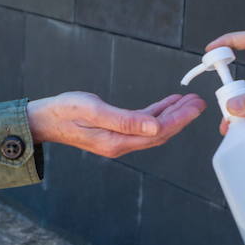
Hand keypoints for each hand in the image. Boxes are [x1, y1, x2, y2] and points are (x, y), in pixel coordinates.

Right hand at [27, 91, 204, 158]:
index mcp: (117, 142)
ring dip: (172, 115)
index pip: (157, 133)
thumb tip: (156, 127)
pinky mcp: (114, 132)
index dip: (179, 119)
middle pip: (159, 133)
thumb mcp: (93, 111)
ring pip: (153, 129)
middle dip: (181, 118)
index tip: (194, 106)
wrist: (44, 119)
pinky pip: (142, 125)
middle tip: (199, 102)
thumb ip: (125, 120)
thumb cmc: (64, 111)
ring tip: (189, 101)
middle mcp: (121, 144)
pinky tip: (167, 103)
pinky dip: (157, 113)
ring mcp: (118, 139)